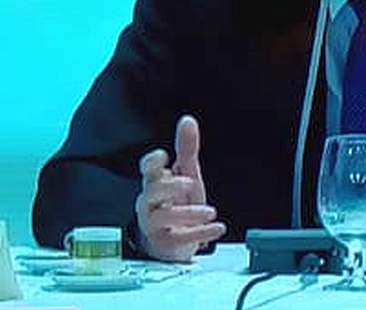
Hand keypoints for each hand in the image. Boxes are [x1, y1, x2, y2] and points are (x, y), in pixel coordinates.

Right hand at [134, 115, 226, 261]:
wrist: (173, 242)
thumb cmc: (176, 204)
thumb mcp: (185, 174)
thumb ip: (187, 148)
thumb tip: (187, 121)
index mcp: (156, 184)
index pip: (147, 170)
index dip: (152, 163)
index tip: (163, 155)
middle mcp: (151, 204)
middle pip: (151, 192)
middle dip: (169, 186)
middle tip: (190, 182)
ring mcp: (156, 225)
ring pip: (163, 217)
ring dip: (188, 213)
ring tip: (211, 212)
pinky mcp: (166, 244)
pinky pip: (179, 239)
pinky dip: (200, 234)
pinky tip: (217, 228)